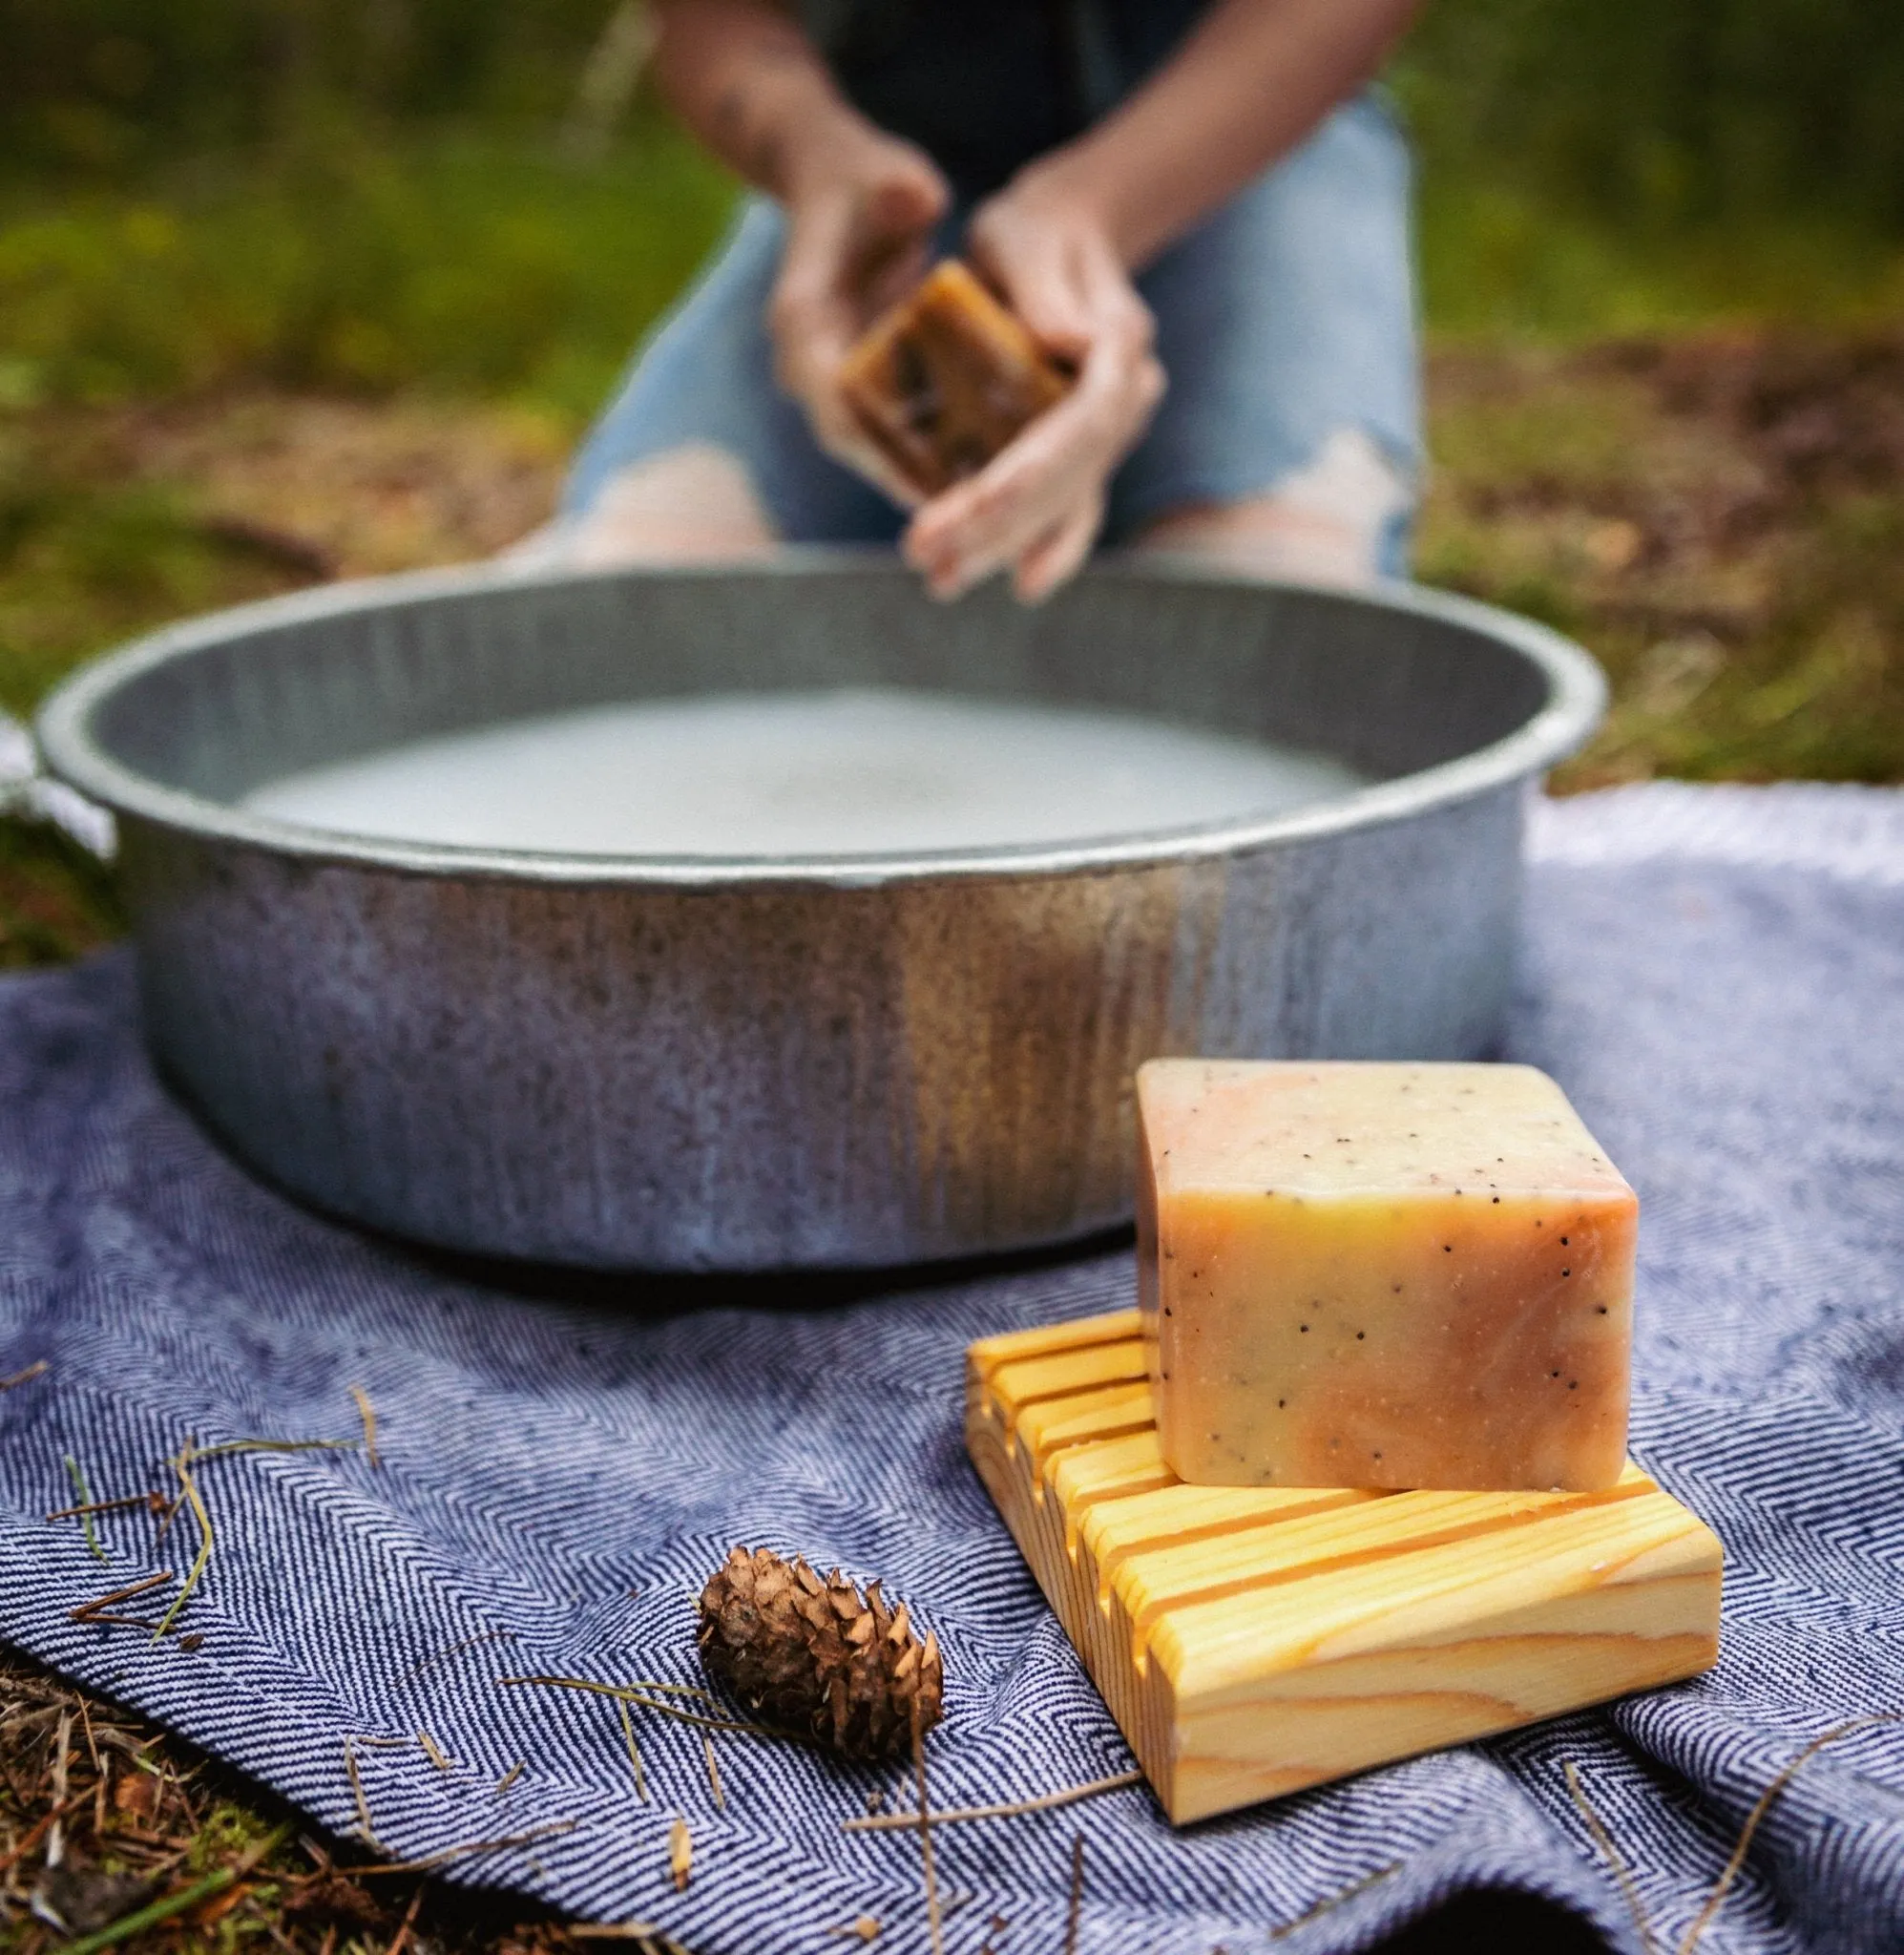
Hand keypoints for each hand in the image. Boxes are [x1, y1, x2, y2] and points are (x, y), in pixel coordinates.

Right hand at [769, 127, 950, 507]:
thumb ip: (897, 189)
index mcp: (803, 319)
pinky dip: (926, 460)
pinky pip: (886, 437)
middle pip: (853, 441)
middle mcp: (807, 361)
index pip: (833, 398)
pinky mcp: (853, 388)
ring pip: (870, 449)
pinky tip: (980, 483)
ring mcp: (827, 380)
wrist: (830, 182)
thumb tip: (919, 200)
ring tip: (980, 520)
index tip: (928, 483)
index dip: (881, 446)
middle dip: (907, 481)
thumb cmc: (861, 178)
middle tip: (968, 523)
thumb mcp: (881, 171)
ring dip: (918, 482)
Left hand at [902, 171, 1165, 602]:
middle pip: (1067, 479)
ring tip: (940, 582)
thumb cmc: (1033, 234)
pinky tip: (1016, 584)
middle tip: (925, 555)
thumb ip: (1045, 289)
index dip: (1031, 473)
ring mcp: (1106, 433)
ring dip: (1003, 549)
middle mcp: (1124, 398)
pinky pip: (1068, 511)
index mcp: (1117, 347)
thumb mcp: (1025, 237)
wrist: (1060, 243)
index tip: (980, 505)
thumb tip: (1072, 342)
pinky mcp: (1080, 454)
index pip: (1080, 425)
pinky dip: (1044, 550)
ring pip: (1064, 505)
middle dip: (998, 525)